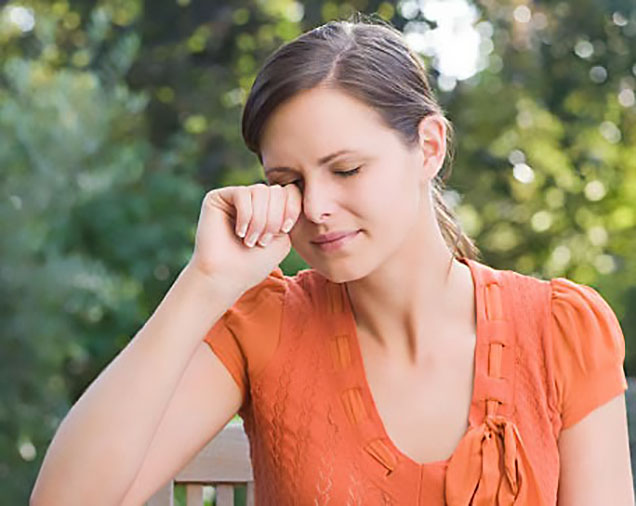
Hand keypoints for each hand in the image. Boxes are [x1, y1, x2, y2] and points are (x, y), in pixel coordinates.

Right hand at [187, 183, 301, 292]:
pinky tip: (239, 232)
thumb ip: (288, 213)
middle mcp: (253, 200)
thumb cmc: (254, 264)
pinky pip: (242, 194)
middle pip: (277, 190)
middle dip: (274, 218)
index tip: (285, 230)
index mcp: (270, 208)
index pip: (290, 191)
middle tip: (263, 241)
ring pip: (260, 191)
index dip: (292, 208)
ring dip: (260, 220)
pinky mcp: (218, 197)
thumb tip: (289, 189)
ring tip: (251, 240)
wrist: (225, 277)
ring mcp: (236, 197)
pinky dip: (246, 215)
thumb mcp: (282, 239)